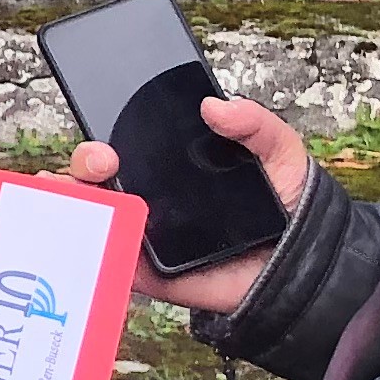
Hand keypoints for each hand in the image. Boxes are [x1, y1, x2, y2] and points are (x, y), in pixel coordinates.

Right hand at [71, 94, 314, 316]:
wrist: (305, 265)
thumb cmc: (288, 207)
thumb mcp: (279, 152)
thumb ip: (254, 123)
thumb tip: (214, 105)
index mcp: (170, 166)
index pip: (124, 145)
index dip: (104, 138)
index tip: (108, 139)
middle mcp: (150, 198)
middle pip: (97, 178)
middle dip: (84, 165)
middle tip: (102, 162)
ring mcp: (146, 236)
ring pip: (93, 218)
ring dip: (74, 206)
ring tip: (76, 198)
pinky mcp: (150, 274)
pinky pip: (111, 266)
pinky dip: (93, 255)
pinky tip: (91, 242)